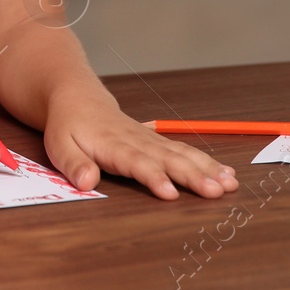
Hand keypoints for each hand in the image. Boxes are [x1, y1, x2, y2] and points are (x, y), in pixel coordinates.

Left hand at [44, 87, 237, 199]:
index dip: (153, 177)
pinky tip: (227, 173)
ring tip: (230, 184)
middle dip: (193, 175)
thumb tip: (87, 182)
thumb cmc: (68, 124)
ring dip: (207, 168)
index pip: (136, 162)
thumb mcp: (59, 144)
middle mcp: (136, 140)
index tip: (171, 193)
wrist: (78, 96)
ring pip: (181, 153)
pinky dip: (206, 161)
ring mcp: (149, 139)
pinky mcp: (157, 141)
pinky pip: (183, 150)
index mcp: (112, 144)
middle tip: (217, 191)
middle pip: (168, 158)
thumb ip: (73, 164)